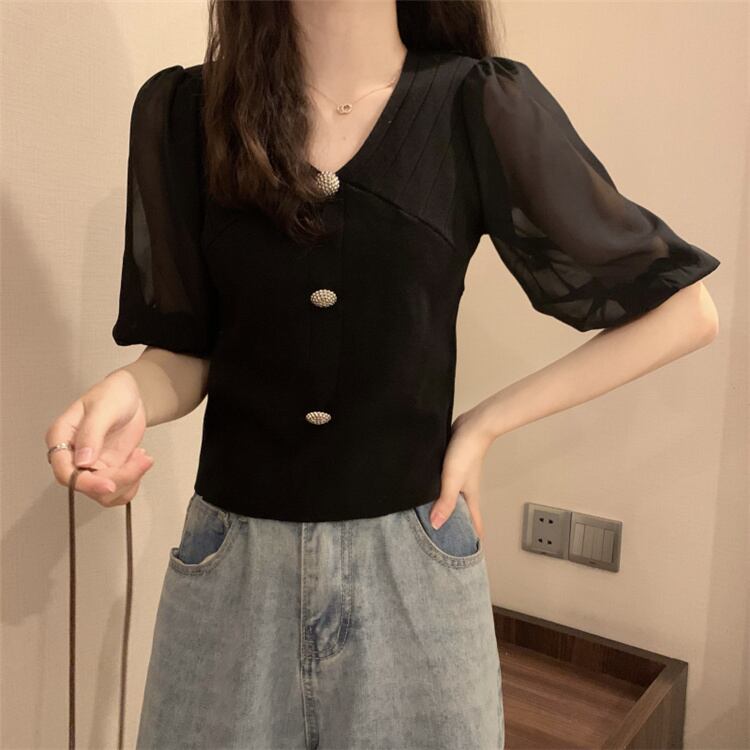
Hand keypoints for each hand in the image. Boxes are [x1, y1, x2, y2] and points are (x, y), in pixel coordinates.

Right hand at [45, 369, 153, 506]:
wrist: (130, 396)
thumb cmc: (112, 394)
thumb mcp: (104, 408)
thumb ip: (92, 432)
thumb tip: (82, 461)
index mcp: (61, 438)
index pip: (64, 472)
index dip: (85, 484)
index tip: (110, 485)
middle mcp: (72, 456)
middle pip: (88, 486)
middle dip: (119, 479)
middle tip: (141, 460)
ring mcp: (90, 465)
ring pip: (104, 493)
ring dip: (129, 481)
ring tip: (143, 457)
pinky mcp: (107, 470)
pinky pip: (118, 490)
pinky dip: (133, 481)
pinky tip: (140, 460)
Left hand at [429, 406, 494, 539]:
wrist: (473, 425)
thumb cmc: (466, 452)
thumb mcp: (453, 480)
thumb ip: (445, 502)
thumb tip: (436, 526)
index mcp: (469, 497)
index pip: (474, 524)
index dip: (473, 539)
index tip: (467, 555)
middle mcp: (465, 490)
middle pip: (462, 513)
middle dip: (455, 527)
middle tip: (443, 542)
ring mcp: (458, 478)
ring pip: (452, 498)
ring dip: (444, 508)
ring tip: (430, 519)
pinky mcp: (451, 466)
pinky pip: (444, 484)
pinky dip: (438, 491)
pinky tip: (426, 491)